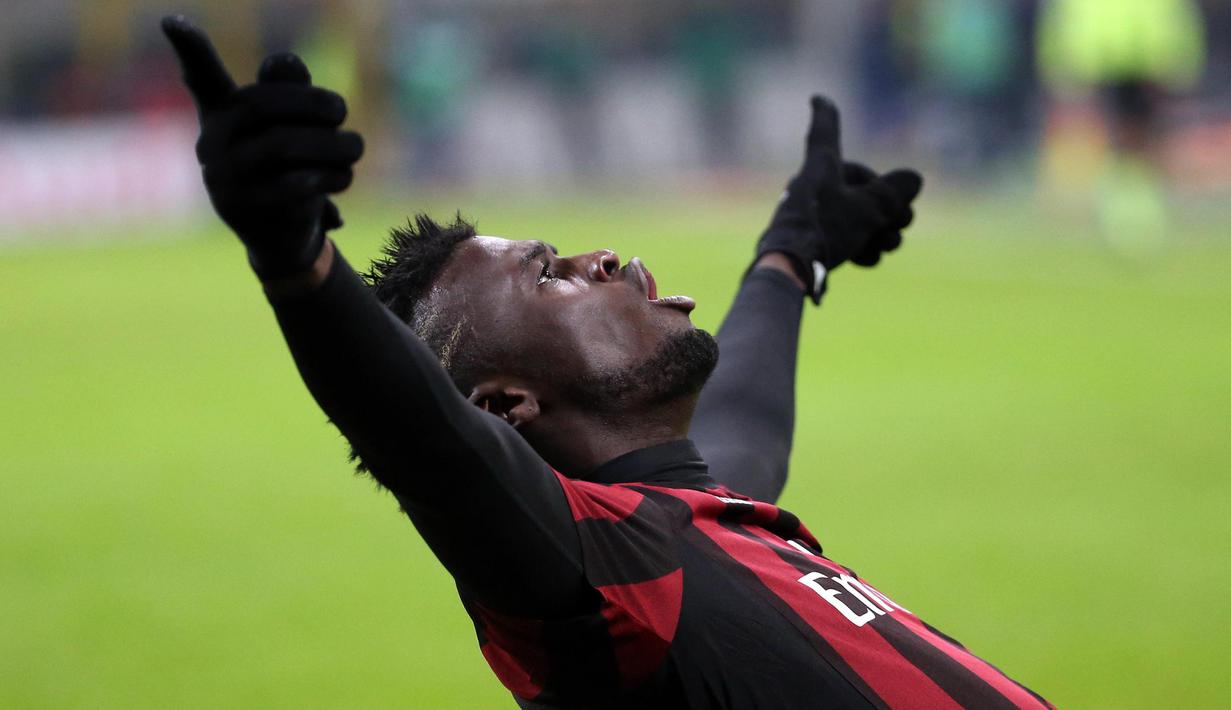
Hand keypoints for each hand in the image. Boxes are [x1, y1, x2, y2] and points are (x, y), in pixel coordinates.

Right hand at [162, 16, 363, 279]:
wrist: (281, 239)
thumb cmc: (288, 170)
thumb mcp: (289, 129)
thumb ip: (289, 92)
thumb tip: (286, 62)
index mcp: (221, 114)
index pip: (201, 77)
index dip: (189, 49)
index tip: (171, 20)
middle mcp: (211, 142)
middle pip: (261, 104)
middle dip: (310, 102)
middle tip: (342, 110)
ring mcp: (223, 177)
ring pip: (283, 146)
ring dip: (331, 144)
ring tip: (355, 148)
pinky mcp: (246, 209)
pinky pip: (293, 184)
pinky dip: (328, 176)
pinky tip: (342, 176)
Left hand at [755, 96, 921, 302]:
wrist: (790, 269)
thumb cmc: (826, 230)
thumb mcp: (871, 209)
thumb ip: (895, 192)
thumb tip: (912, 179)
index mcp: (821, 166)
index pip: (825, 133)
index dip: (826, 115)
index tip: (817, 98)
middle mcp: (813, 186)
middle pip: (860, 188)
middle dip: (889, 207)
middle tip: (904, 221)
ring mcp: (812, 215)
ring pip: (856, 216)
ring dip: (880, 231)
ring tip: (888, 244)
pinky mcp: (810, 242)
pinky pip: (843, 238)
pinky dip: (859, 247)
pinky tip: (867, 259)